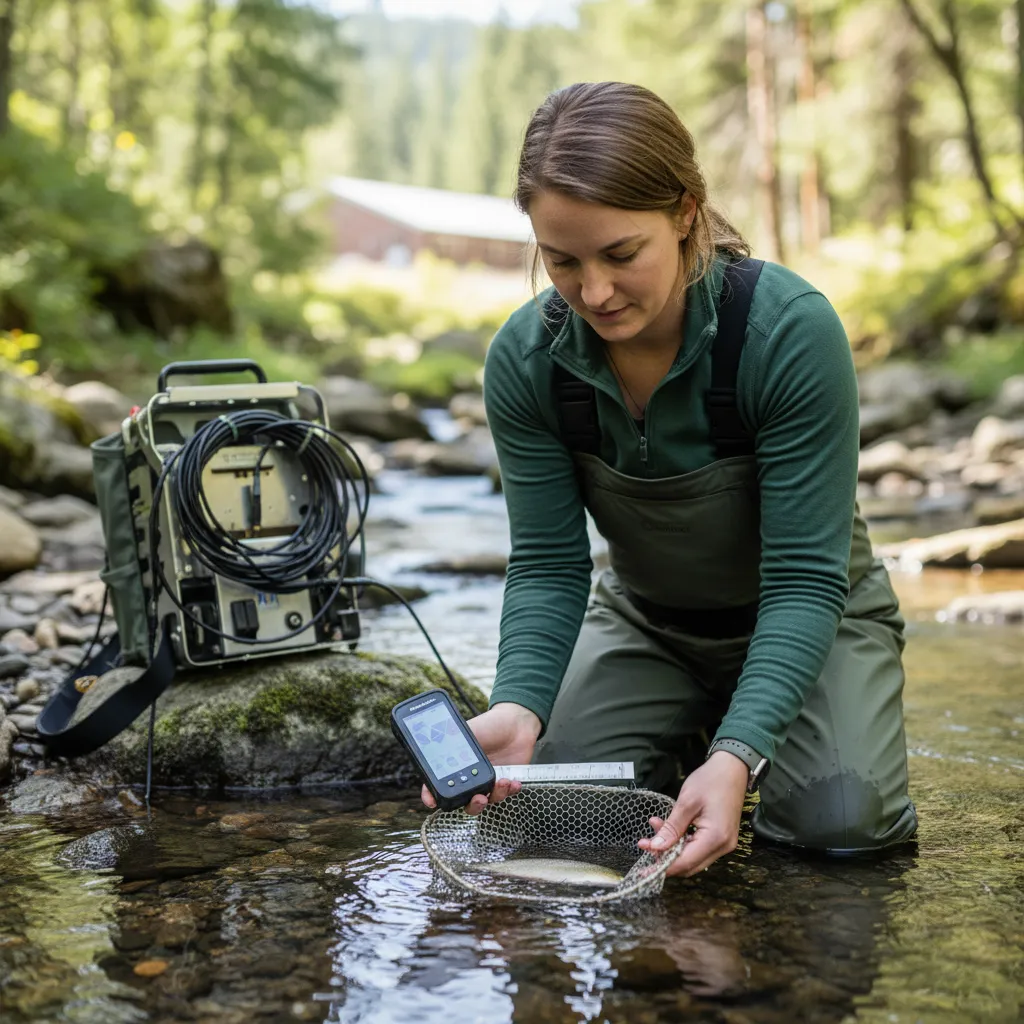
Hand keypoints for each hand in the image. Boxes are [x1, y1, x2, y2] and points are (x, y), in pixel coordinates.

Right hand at [420, 702, 541, 814]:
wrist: (515, 724)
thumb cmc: (489, 725)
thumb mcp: (469, 732)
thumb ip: (453, 743)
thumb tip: (434, 748)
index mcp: (456, 765)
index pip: (439, 785)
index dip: (432, 795)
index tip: (431, 802)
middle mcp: (469, 778)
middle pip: (464, 801)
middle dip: (472, 805)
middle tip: (479, 799)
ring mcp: (487, 782)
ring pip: (486, 801)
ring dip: (495, 796)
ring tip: (502, 783)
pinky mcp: (505, 783)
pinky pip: (506, 794)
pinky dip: (510, 791)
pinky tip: (514, 783)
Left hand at [637, 750, 748, 876]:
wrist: (733, 768)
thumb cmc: (710, 781)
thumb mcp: (686, 803)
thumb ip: (671, 828)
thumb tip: (655, 848)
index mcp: (715, 838)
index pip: (685, 863)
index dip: (663, 867)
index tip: (643, 868)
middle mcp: (722, 847)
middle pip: (689, 865)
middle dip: (665, 857)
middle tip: (645, 843)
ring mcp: (724, 843)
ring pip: (693, 857)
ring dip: (672, 848)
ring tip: (655, 829)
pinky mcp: (722, 838)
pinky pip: (699, 848)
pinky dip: (682, 842)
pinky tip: (669, 828)